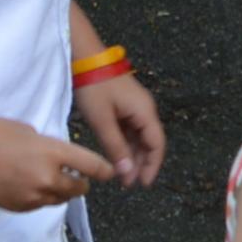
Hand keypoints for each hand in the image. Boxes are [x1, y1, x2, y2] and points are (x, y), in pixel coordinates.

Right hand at [0, 117, 119, 214]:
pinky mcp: (19, 207)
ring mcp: (33, 196)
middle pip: (78, 189)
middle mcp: (47, 178)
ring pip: (59, 200)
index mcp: (52, 153)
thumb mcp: (28, 130)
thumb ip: (48, 146)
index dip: (104, 170)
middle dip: (81, 183)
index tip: (110, 172)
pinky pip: (39, 204)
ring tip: (54, 180)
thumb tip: (55, 156)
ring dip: (61, 191)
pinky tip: (30, 185)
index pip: (90, 166)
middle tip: (78, 177)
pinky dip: (41, 197)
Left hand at [74, 68, 166, 187]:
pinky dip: (126, 143)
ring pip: (139, 136)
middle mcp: (145, 108)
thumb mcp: (103, 121)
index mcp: (145, 112)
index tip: (142, 184)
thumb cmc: (94, 87)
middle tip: (127, 183)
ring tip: (121, 172)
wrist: (84, 56)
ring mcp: (135, 105)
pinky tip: (116, 153)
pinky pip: (130, 127)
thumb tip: (128, 173)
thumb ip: (116, 148)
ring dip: (132, 154)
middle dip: (141, 163)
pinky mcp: (124, 102)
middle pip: (150, 141)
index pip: (157, 144)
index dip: (152, 166)